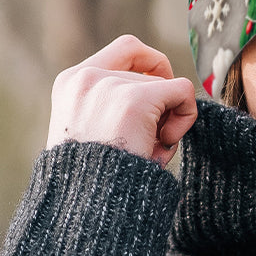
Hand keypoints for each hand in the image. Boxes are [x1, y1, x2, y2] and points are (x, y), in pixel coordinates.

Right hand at [47, 35, 198, 168]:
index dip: (152, 66)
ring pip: (167, 87)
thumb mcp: (92, 132)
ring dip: (167, 120)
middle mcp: (86, 77)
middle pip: (150, 73)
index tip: (158, 95)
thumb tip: (168, 87)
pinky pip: (183, 92)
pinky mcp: (135, 100)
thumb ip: (114, 105)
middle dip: (158, 107)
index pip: (126, 49)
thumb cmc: (94, 181)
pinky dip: (185, 116)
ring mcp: (110, 86)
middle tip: (149, 141)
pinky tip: (164, 144)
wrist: (85, 206)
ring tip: (147, 151)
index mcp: (70, 83)